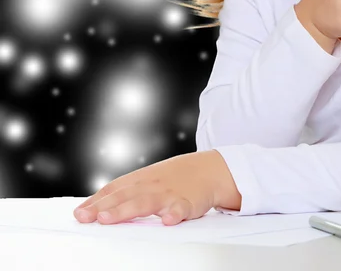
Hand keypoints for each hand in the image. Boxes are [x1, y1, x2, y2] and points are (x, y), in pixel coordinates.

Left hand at [72, 150, 240, 224]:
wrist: (211, 169)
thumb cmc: (177, 177)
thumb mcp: (151, 178)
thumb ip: (128, 191)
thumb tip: (99, 207)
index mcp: (142, 179)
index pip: (115, 189)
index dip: (96, 201)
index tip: (79, 213)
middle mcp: (152, 185)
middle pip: (125, 196)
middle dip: (104, 208)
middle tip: (85, 217)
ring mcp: (170, 193)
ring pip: (146, 202)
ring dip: (126, 210)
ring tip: (108, 219)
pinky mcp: (189, 203)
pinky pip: (181, 209)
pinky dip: (174, 214)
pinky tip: (167, 221)